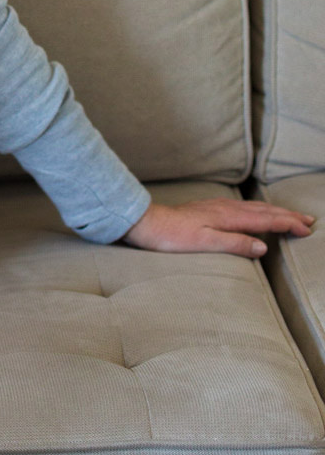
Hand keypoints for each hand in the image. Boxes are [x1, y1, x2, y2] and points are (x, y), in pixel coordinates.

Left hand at [122, 197, 314, 256]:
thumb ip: (234, 244)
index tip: (306, 230)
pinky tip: (258, 214)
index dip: (287, 224)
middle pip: (264, 210)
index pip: (265, 220)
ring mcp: (217, 207)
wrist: (147, 222)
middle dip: (287, 215)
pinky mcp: (210, 210)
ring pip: (254, 207)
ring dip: (275, 211)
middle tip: (308, 221)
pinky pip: (243, 208)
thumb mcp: (204, 243)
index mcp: (228, 217)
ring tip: (291, 216)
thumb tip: (263, 247)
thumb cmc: (172, 236)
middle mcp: (225, 208)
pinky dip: (259, 211)